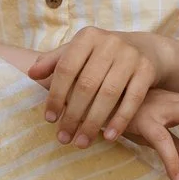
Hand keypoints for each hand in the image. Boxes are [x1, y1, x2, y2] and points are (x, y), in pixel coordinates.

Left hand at [27, 28, 163, 147]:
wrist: (145, 49)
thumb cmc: (103, 55)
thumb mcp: (79, 52)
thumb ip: (54, 62)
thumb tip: (31, 74)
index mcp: (87, 37)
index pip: (66, 69)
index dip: (55, 96)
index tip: (49, 119)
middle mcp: (110, 42)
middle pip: (87, 85)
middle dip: (73, 115)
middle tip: (64, 138)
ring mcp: (130, 56)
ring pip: (108, 94)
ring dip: (94, 122)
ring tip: (82, 142)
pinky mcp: (147, 70)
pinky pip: (132, 99)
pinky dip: (120, 120)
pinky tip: (109, 137)